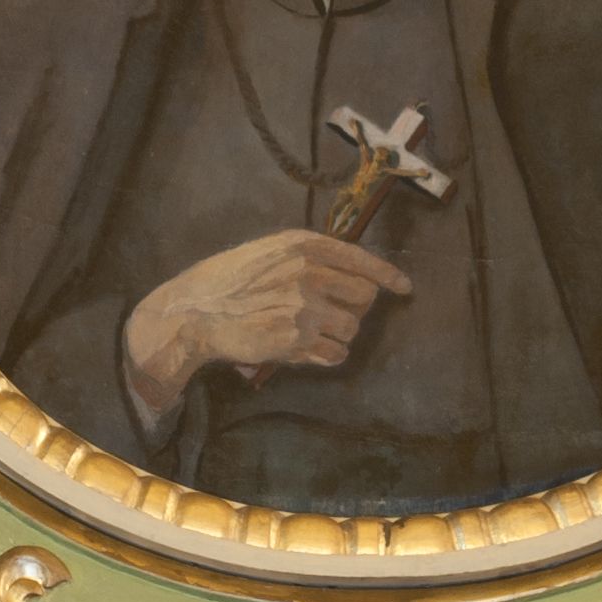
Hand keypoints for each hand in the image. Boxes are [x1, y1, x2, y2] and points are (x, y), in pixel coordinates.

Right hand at [123, 230, 410, 415]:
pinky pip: (335, 353)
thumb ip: (310, 259)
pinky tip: (305, 350)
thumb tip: (355, 275)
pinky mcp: (296, 337)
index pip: (361, 260)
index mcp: (303, 244)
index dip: (388, 276)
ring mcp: (304, 304)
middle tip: (332, 316)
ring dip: (338, 336)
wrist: (196, 310)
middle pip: (364, 296)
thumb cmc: (232, 281)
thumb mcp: (271, 252)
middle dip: (354, 309)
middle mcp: (308, 270)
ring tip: (310, 334)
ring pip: (352, 328)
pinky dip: (326, 356)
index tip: (404, 288)